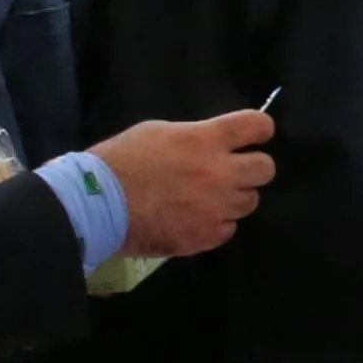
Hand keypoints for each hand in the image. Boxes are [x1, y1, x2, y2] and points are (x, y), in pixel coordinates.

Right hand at [93, 109, 278, 259]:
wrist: (96, 205)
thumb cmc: (120, 161)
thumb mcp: (158, 132)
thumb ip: (194, 137)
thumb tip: (213, 144)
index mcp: (206, 140)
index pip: (257, 126)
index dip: (260, 129)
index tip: (253, 135)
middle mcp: (220, 173)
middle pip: (266, 169)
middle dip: (252, 168)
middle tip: (232, 170)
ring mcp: (216, 208)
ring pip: (250, 201)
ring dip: (234, 198)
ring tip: (208, 198)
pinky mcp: (206, 236)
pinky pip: (228, 228)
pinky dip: (216, 223)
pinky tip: (195, 218)